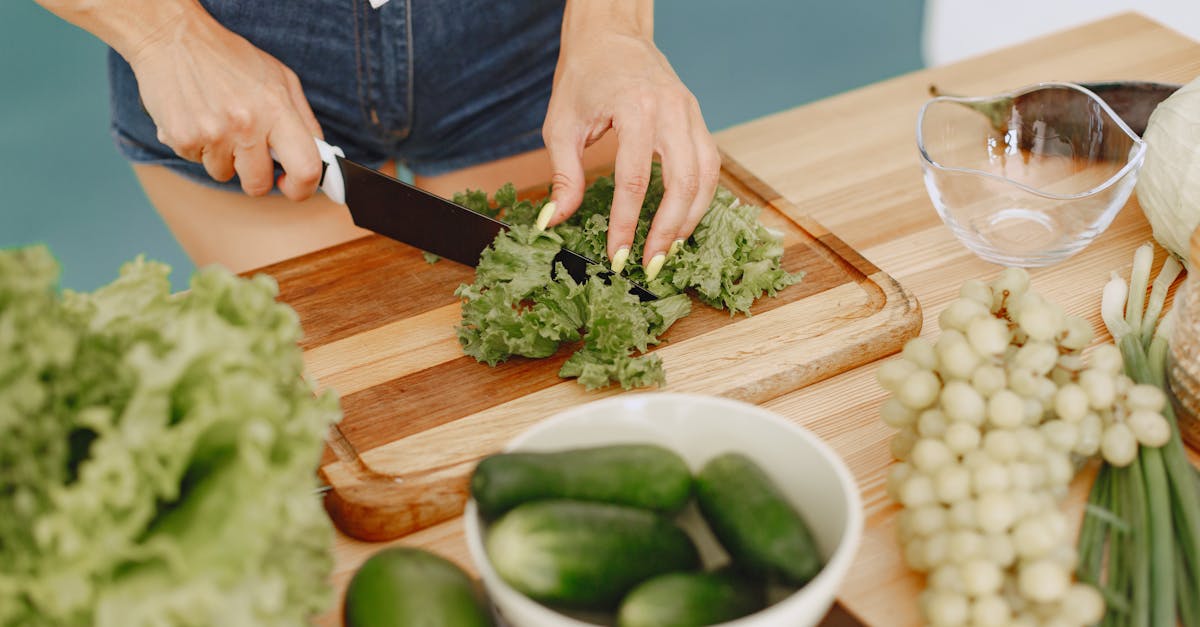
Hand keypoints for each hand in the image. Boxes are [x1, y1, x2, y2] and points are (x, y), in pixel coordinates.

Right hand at [127, 9, 322, 198]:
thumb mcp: (280, 79)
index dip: (302, 188)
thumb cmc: (230, 58)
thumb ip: (303, 120)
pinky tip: (199, 118)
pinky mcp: (181, 138)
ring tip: (219, 122)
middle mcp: (246, 124)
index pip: (305, 168)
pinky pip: (198, 162)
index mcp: (276, 109)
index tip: (293, 185)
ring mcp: (212, 134)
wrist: (173, 38)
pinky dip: (199, 147)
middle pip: (258, 185)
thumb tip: (319, 157)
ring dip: (224, 157)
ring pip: (225, 174)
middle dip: (257, 177)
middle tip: (250, 153)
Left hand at [540, 2, 719, 277]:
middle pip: (681, 182)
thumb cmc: (583, 76)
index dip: (627, 223)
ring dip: (690, 219)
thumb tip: (554, 222)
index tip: (617, 256)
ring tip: (669, 250)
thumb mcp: (561, 125)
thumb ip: (563, 176)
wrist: (611, 34)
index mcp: (635, 108)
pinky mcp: (698, 119)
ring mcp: (690, 113)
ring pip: (705, 176)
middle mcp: (671, 110)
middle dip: (668, 230)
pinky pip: (710, 165)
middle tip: (651, 265)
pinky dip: (700, 198)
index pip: (636, 179)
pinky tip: (682, 221)